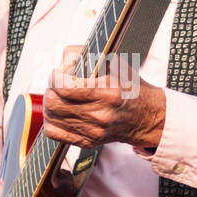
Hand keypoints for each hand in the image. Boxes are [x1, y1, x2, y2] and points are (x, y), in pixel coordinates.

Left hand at [42, 46, 165, 149]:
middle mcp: (100, 115)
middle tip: (58, 83)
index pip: (65, 87)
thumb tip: (64, 61)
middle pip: (54, 103)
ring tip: (60, 96)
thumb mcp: (114, 62)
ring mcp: (93, 131)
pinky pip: (54, 132)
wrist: (146, 116)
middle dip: (51, 89)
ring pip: (51, 117)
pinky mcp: (87, 142)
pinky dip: (52, 120)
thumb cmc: (130, 88)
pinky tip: (61, 111)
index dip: (55, 77)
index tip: (59, 73)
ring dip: (51, 102)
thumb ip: (86, 55)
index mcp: (108, 93)